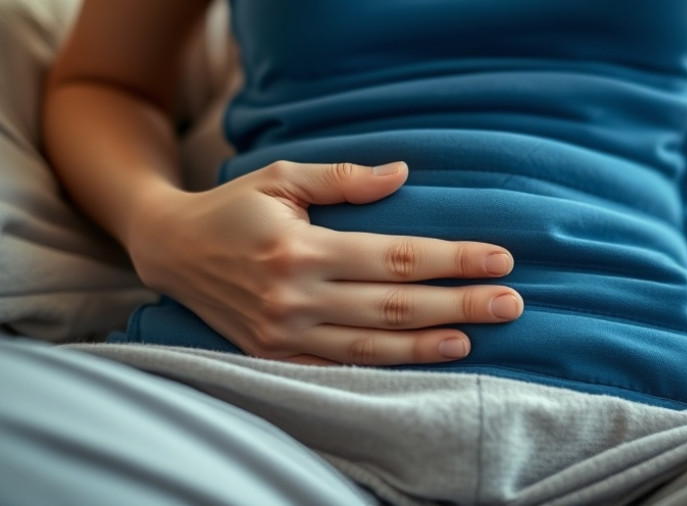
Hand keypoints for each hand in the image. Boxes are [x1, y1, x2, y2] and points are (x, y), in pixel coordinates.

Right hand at [125, 161, 522, 364]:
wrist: (170, 250)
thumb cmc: (232, 207)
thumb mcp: (281, 177)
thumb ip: (343, 178)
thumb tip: (403, 174)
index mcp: (302, 249)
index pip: (396, 258)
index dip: (451, 260)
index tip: (500, 260)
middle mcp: (296, 297)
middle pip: (395, 306)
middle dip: (459, 304)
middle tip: (512, 303)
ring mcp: (284, 333)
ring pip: (372, 347)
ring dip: (429, 343)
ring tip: (475, 336)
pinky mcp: (273, 354)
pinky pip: (338, 366)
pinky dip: (383, 367)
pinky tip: (420, 359)